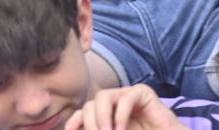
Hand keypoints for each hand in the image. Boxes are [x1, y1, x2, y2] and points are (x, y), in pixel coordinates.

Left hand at [63, 85, 184, 129]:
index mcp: (106, 114)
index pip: (84, 112)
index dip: (74, 121)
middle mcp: (115, 102)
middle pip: (90, 104)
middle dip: (90, 122)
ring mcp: (128, 95)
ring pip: (103, 97)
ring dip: (101, 117)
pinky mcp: (143, 93)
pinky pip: (126, 98)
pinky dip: (120, 115)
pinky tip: (121, 129)